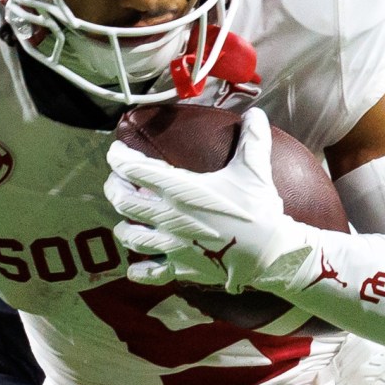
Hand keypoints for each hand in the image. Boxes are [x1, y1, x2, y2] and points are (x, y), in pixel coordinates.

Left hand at [106, 107, 306, 292]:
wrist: (270, 253)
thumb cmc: (259, 209)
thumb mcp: (255, 169)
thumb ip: (252, 138)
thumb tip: (255, 112)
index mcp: (181, 190)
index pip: (134, 169)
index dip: (118, 158)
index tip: (116, 151)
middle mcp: (169, 217)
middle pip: (123, 201)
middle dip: (114, 188)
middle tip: (117, 181)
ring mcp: (172, 246)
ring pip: (131, 237)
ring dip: (123, 226)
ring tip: (125, 221)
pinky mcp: (181, 268)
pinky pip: (149, 272)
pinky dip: (139, 270)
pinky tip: (135, 267)